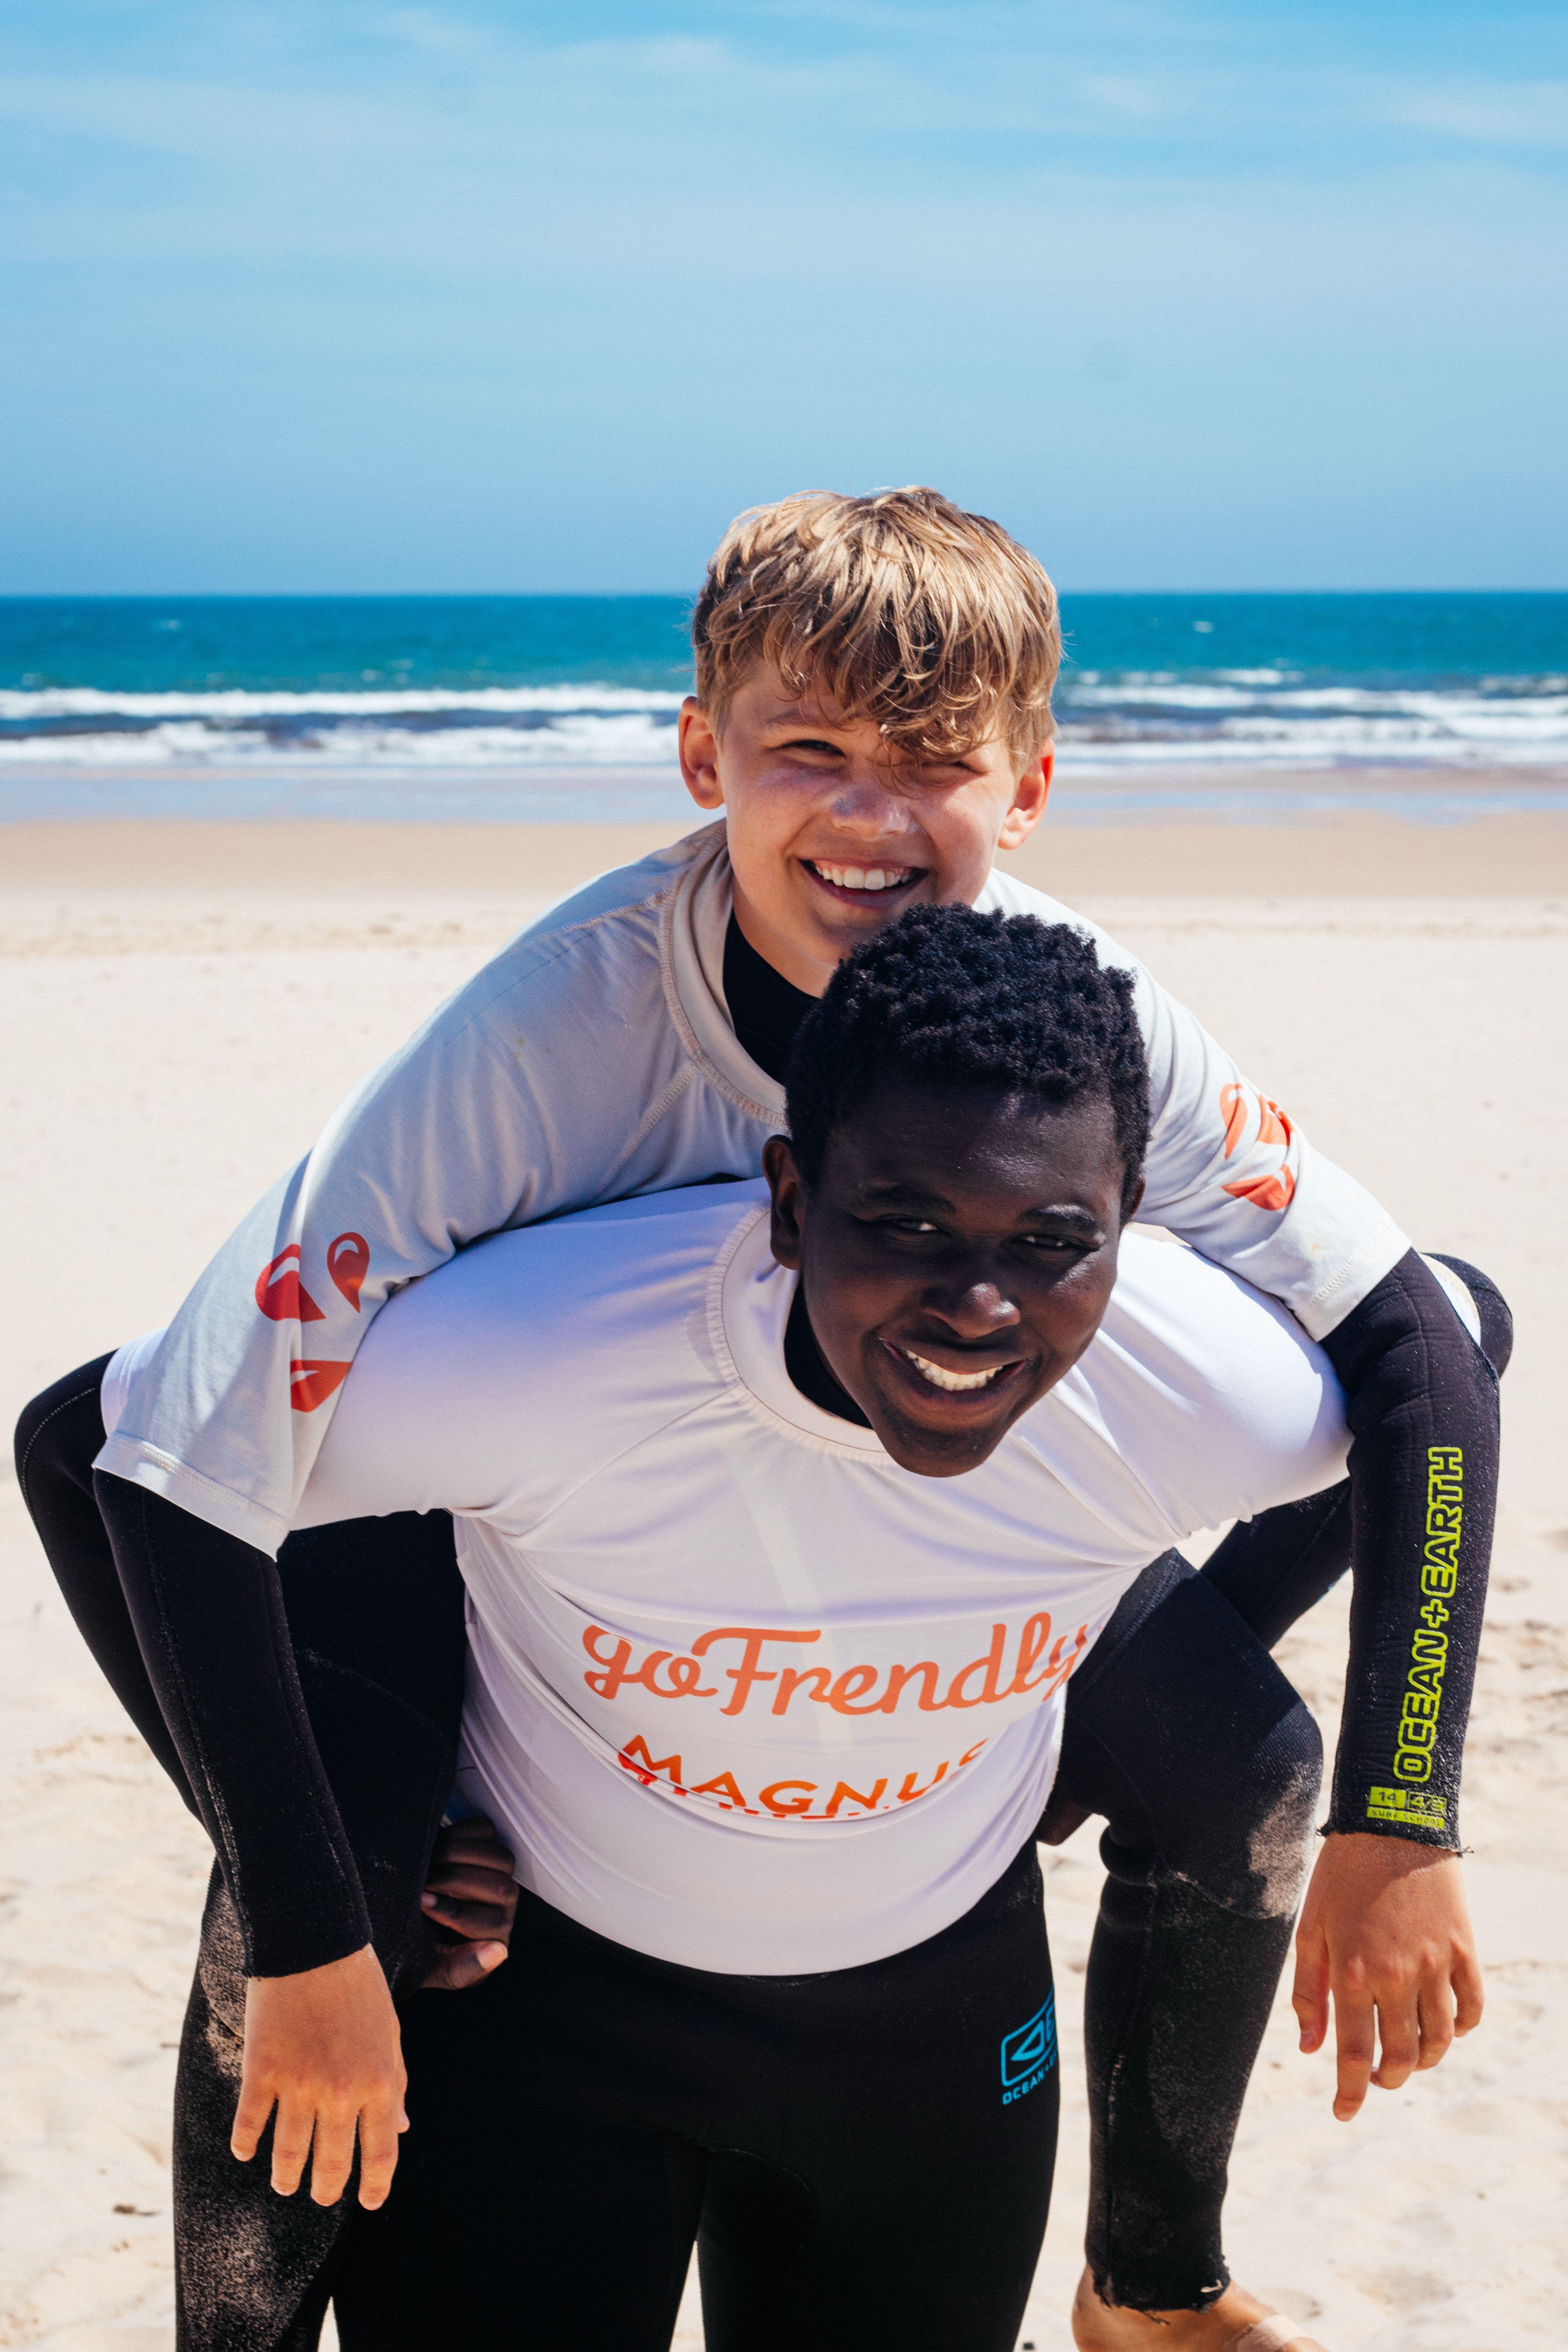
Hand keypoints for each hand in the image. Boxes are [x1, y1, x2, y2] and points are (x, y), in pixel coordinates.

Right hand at [232, 1945, 406, 2207]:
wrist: (314, 1943)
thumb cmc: (358, 1986)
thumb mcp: (389, 2033)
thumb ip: (394, 2082)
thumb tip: (400, 2126)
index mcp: (380, 2081)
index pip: (382, 2152)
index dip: (376, 2185)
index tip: (369, 2202)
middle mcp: (342, 2092)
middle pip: (333, 2164)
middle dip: (327, 2189)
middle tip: (321, 2196)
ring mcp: (299, 2085)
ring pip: (289, 2155)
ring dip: (285, 2177)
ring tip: (284, 2185)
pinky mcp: (262, 2071)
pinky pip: (250, 2125)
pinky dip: (246, 2144)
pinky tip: (246, 2151)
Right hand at [419, 1815, 517, 1990]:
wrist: (397, 1915)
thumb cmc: (416, 1946)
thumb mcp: (432, 1970)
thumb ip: (461, 1969)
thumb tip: (498, 1952)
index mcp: (496, 1938)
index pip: (493, 1923)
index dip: (456, 1912)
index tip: (422, 1903)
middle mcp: (504, 1906)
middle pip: (501, 1888)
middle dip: (455, 1881)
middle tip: (422, 1880)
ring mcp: (499, 1874)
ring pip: (499, 1858)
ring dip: (458, 1856)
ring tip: (427, 1862)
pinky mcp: (487, 1845)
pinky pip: (485, 1830)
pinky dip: (461, 1833)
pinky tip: (437, 1844)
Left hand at [1292, 1831, 1483, 2120]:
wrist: (1390, 1824)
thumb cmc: (1341, 1876)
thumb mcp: (1310, 1929)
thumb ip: (1308, 1992)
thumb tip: (1309, 2049)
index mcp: (1351, 1972)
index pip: (1352, 2054)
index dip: (1349, 2093)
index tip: (1343, 2114)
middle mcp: (1396, 1976)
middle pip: (1400, 2055)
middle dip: (1388, 2078)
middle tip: (1378, 2077)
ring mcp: (1435, 1964)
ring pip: (1440, 2040)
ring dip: (1424, 2060)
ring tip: (1408, 2056)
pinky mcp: (1464, 1949)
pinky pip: (1472, 2008)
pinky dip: (1461, 2029)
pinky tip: (1445, 2028)